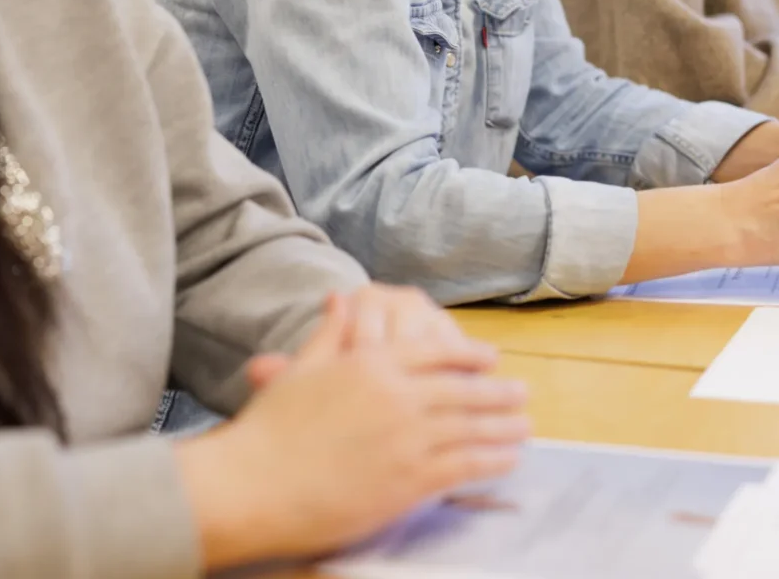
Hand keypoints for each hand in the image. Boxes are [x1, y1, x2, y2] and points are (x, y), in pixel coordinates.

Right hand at [177, 293, 526, 569]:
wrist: (254, 483)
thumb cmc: (269, 428)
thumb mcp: (301, 369)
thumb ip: (330, 333)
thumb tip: (342, 296)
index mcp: (372, 364)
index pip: (434, 351)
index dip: (468, 354)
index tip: (490, 358)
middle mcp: (397, 396)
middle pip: (462, 389)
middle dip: (497, 392)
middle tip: (521, 392)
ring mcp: (407, 438)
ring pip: (471, 427)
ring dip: (503, 426)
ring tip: (524, 425)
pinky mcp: (408, 480)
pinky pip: (463, 466)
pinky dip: (491, 461)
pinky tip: (507, 460)